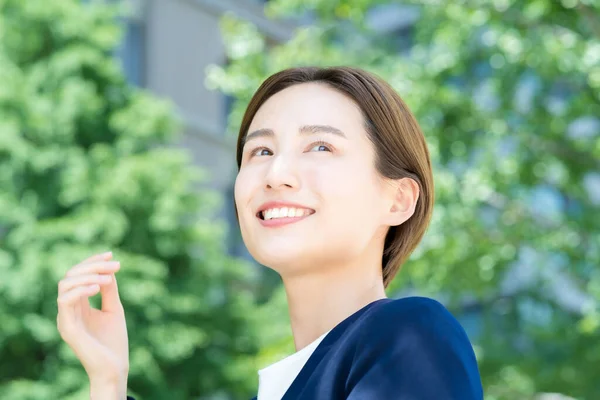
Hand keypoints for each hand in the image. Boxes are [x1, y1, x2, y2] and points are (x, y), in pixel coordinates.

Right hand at [57, 251, 128, 384]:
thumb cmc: (114, 340)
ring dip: (88, 276)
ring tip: (108, 279)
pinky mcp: (67, 328)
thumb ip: (109, 289)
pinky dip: (81, 290)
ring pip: (65, 284)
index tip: (111, 254)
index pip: (78, 275)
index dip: (93, 261)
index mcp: (79, 304)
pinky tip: (98, 288)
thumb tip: (108, 268)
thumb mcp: (113, 308)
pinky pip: (65, 302)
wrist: (114, 367)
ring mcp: (65, 318)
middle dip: (93, 265)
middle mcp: (68, 309)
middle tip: (116, 265)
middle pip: (71, 275)